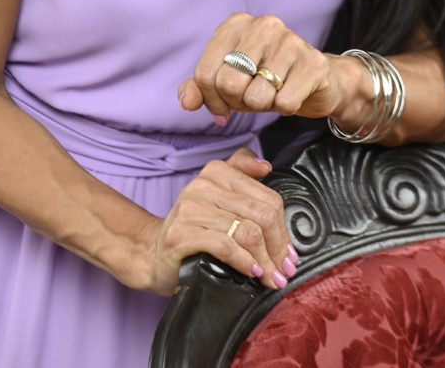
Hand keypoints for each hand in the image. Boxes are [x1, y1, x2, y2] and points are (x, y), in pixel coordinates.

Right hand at [140, 148, 297, 294]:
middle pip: (261, 215)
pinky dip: (245, 263)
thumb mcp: (221, 199)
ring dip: (264, 262)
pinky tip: (251, 273)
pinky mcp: (181, 234)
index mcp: (217, 172)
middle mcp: (202, 184)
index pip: (268, 199)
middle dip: (277, 249)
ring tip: (270, 277)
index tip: (288, 254)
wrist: (157, 254)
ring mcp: (190, 208)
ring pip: (247, 232)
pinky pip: (226, 246)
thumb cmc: (197, 230)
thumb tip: (266, 167)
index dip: (283, 230)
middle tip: (282, 270)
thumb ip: (243, 174)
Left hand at [179, 12, 343, 122]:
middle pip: (229, 84)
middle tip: (252, 96)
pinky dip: (286, 108)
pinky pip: (284, 103)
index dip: (212, 101)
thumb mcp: (228, 80)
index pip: (205, 74)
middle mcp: (263, 25)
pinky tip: (293, 93)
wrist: (316, 80)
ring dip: (263, 106)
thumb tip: (186, 102)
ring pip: (257, 97)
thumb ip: (201, 88)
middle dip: (238, 102)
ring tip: (273, 92)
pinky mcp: (313, 63)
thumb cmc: (264, 78)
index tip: (224, 106)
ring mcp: (290, 41)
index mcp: (235, 24)